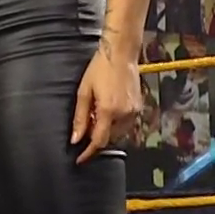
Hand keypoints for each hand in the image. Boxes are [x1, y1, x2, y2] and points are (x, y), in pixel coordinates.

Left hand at [70, 46, 140, 163]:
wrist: (120, 53)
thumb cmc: (99, 69)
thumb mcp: (84, 92)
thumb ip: (80, 118)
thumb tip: (76, 139)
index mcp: (108, 111)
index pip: (98, 141)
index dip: (88, 153)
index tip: (80, 160)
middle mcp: (124, 114)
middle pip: (109, 139)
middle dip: (96, 138)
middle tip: (86, 128)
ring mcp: (133, 111)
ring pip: (118, 133)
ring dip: (106, 131)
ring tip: (96, 116)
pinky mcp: (138, 107)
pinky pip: (126, 124)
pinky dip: (115, 124)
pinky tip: (107, 111)